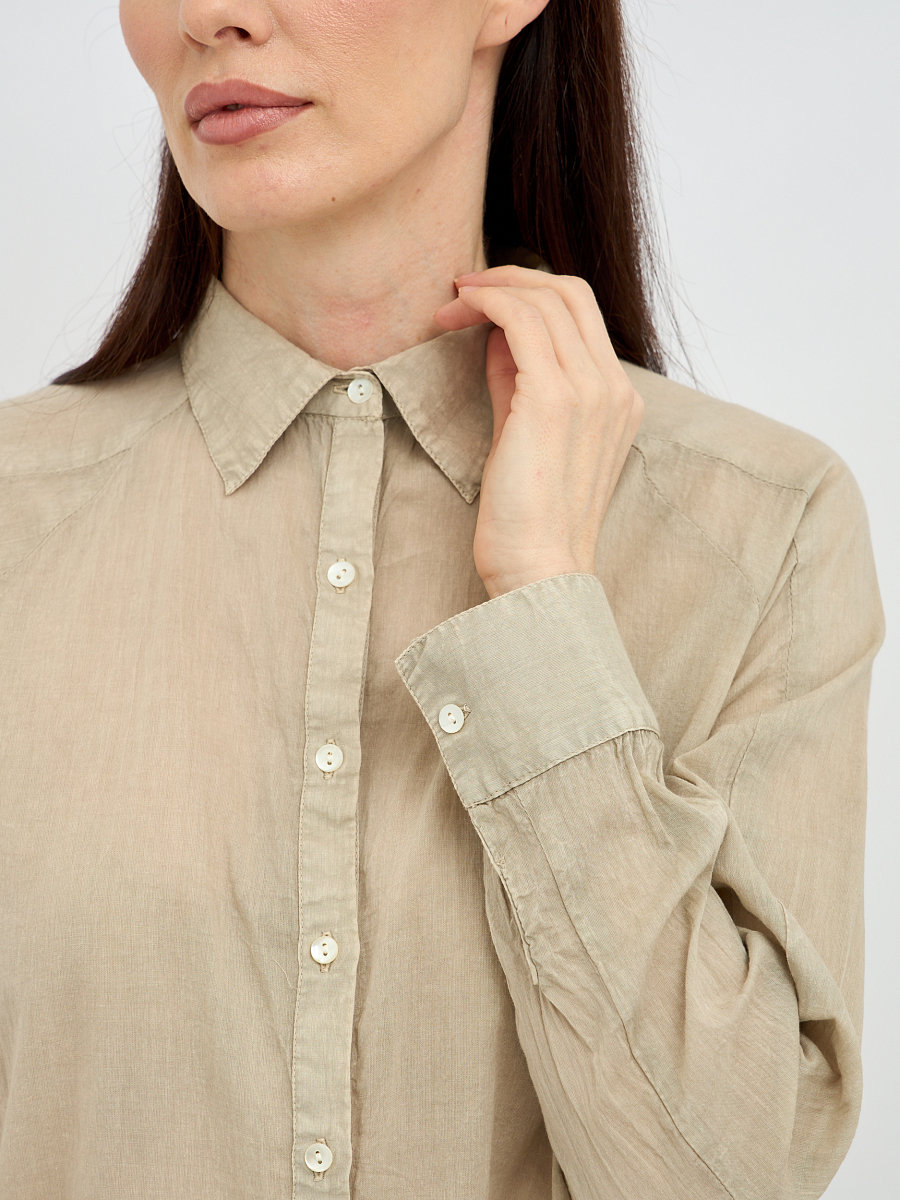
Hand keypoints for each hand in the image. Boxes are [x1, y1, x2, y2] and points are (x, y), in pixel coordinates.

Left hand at [433, 265, 643, 599]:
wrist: (539, 570)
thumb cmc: (527, 520)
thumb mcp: (524, 436)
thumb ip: (517, 382)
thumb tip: (494, 334)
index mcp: (618, 399)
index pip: (582, 315)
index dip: (530, 294)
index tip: (483, 302)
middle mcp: (614, 388)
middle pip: (570, 293)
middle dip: (511, 277)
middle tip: (462, 290)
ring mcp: (590, 390)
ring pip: (546, 298)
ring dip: (491, 289)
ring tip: (450, 305)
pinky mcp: (554, 398)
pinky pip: (520, 320)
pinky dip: (486, 303)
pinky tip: (456, 314)